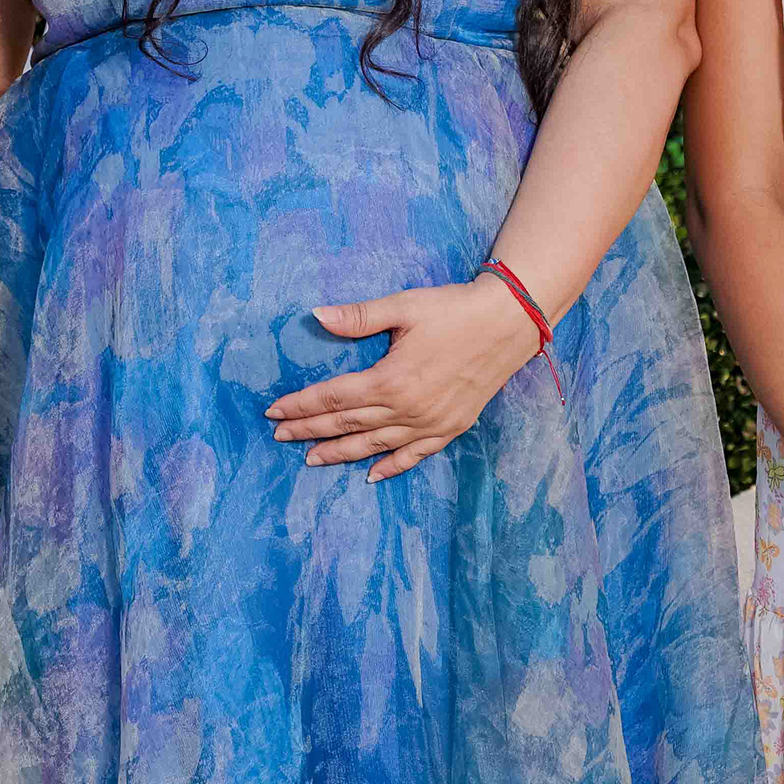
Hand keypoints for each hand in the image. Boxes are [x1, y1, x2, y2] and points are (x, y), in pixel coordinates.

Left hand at [268, 279, 545, 481]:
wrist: (509, 324)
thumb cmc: (453, 310)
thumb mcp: (403, 306)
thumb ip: (358, 316)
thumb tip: (316, 316)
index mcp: (389, 380)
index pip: (333, 398)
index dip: (301, 405)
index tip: (274, 412)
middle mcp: (406, 409)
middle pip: (347, 425)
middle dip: (310, 431)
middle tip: (279, 437)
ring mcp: (429, 424)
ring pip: (374, 445)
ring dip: (340, 453)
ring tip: (311, 459)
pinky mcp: (449, 428)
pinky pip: (414, 455)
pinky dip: (391, 467)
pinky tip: (371, 476)